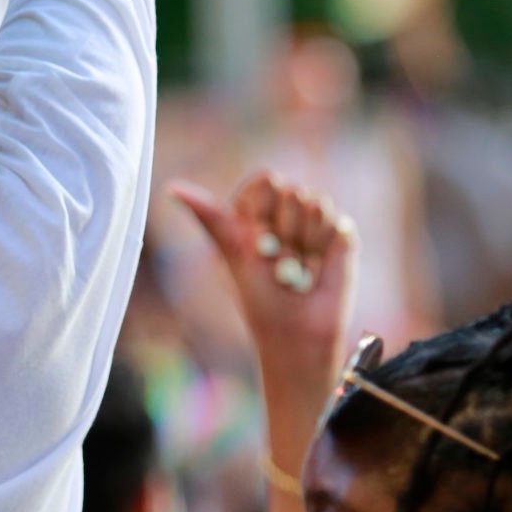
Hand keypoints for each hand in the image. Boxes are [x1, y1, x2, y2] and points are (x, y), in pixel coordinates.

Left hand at [168, 171, 357, 404]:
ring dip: (303, 244)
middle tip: (278, 261)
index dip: (264, 211)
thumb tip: (171, 188)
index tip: (257, 242)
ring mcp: (315, 221)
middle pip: (292, 190)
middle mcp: (286, 211)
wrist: (295, 330)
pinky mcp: (340, 235)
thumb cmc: (259, 296)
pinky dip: (324, 250)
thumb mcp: (233, 252)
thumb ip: (211, 216)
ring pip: (316, 204)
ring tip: (298, 268)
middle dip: (284, 231)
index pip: (268, 181)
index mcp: (257, 210)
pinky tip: (319, 268)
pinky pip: (336, 223)